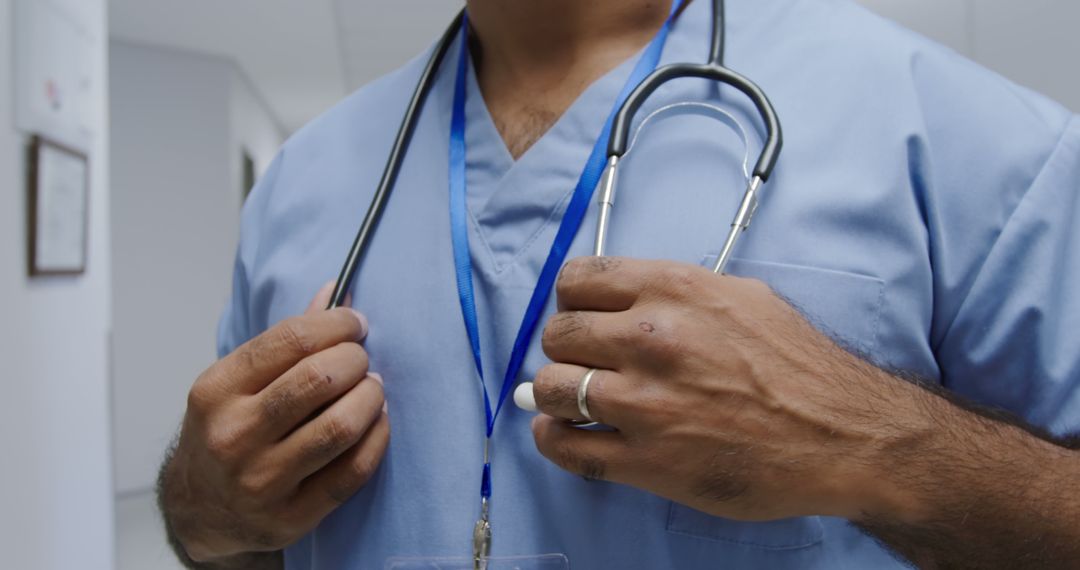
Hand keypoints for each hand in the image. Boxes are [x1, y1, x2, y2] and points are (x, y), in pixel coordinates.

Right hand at [160, 283, 389, 562]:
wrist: (200, 508)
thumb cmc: (228, 430)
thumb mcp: (237, 381)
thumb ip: (287, 339)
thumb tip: (336, 291)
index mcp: (217, 390)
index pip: (291, 340)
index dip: (336, 324)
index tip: (355, 323)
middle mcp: (234, 435)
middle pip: (319, 379)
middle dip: (355, 360)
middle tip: (362, 360)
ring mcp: (261, 480)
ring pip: (340, 427)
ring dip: (371, 398)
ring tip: (372, 389)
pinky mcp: (290, 517)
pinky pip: (352, 472)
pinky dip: (377, 439)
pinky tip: (377, 422)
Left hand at [530, 257, 902, 521]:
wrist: (843, 435)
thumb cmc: (798, 367)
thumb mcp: (741, 297)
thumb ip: (675, 293)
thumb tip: (618, 304)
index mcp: (674, 291)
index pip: (577, 280)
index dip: (571, 300)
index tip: (580, 316)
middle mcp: (652, 339)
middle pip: (558, 334)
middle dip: (564, 349)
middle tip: (583, 363)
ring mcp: (645, 402)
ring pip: (549, 388)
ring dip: (554, 395)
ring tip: (569, 402)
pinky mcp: (647, 460)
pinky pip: (566, 447)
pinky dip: (554, 441)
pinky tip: (564, 435)